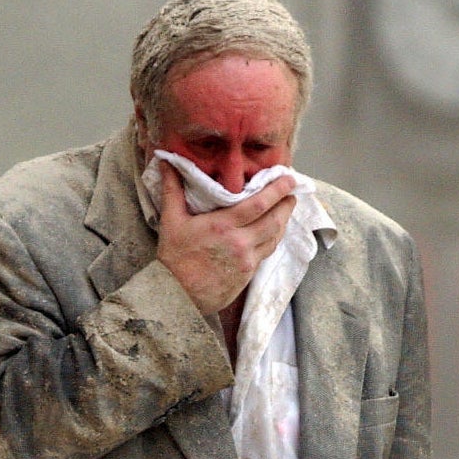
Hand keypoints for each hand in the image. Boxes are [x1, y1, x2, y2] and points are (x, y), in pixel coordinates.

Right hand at [156, 161, 296, 314]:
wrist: (177, 296)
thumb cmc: (173, 259)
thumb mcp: (171, 221)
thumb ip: (173, 190)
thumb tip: (166, 161)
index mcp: (222, 226)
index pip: (259, 204)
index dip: (277, 190)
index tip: (288, 178)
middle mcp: (240, 243)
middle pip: (274, 220)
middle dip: (287, 204)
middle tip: (292, 191)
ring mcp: (247, 260)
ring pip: (275, 237)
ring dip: (284, 221)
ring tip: (286, 208)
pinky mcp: (248, 274)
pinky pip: (267, 252)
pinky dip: (273, 238)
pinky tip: (273, 231)